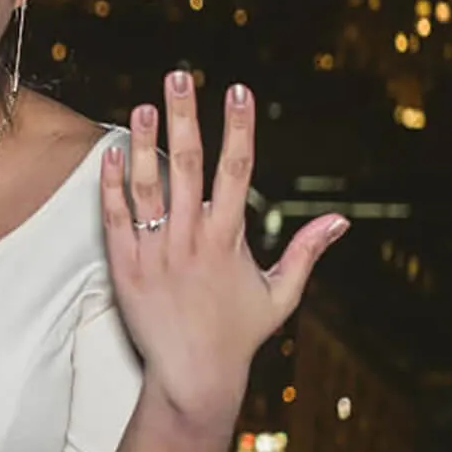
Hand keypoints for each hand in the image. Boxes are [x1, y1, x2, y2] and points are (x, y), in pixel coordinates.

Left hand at [100, 71, 348, 427]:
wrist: (192, 376)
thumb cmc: (238, 335)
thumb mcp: (280, 294)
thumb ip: (305, 252)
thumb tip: (340, 220)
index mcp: (230, 239)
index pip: (238, 170)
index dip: (239, 127)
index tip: (239, 90)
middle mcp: (192, 238)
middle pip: (190, 164)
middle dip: (186, 117)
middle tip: (180, 75)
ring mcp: (156, 251)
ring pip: (148, 186)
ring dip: (146, 142)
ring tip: (144, 104)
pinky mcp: (125, 266)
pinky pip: (116, 217)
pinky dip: (111, 185)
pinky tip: (110, 152)